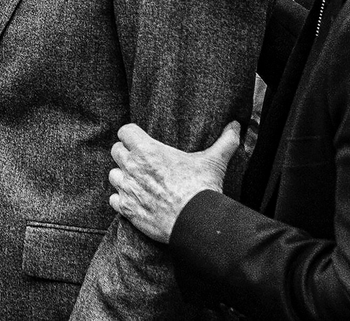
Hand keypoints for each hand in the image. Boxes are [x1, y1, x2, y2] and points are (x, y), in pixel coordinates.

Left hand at [108, 121, 239, 243]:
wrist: (197, 223)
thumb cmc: (203, 189)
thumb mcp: (214, 162)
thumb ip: (225, 141)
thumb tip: (237, 125)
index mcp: (147, 151)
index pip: (125, 131)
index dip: (132, 135)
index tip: (141, 141)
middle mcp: (132, 167)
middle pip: (116, 151)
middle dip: (127, 154)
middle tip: (141, 162)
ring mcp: (127, 189)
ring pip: (113, 175)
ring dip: (123, 177)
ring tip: (139, 181)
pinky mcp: (126, 209)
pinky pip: (114, 199)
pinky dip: (122, 200)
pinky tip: (136, 200)